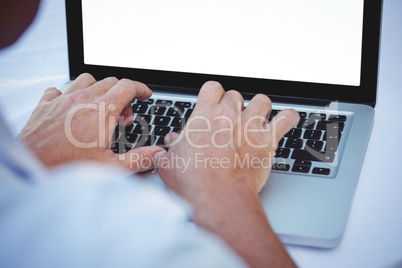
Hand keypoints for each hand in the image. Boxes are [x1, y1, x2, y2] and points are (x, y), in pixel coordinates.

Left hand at [19, 73, 164, 170]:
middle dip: (123, 95)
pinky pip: (60, 88)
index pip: (128, 86)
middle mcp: (83, 100)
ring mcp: (63, 99)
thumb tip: (157, 155)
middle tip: (123, 117)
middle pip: (111, 82)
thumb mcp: (111, 167)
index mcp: (102, 111)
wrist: (31, 166)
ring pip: (87, 80)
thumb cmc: (67, 167)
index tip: (146, 95)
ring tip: (100, 108)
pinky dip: (69, 94)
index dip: (141, 88)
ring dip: (98, 90)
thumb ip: (138, 159)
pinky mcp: (46, 105)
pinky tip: (71, 107)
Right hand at [154, 81, 298, 267]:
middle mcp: (228, 115)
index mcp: (204, 116)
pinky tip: (287, 119)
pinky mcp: (268, 140)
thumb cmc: (196, 183)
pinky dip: (289, 117)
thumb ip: (169, 150)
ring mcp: (250, 125)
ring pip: (262, 101)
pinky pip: (286, 119)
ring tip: (257, 117)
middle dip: (234, 105)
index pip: (212, 88)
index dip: (213, 95)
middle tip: (231, 119)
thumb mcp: (171, 165)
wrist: (219, 198)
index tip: (213, 103)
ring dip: (260, 107)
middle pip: (236, 95)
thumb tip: (168, 146)